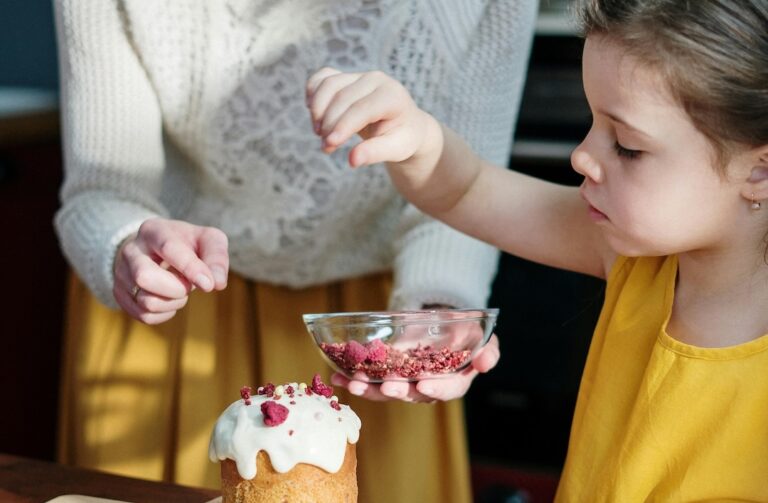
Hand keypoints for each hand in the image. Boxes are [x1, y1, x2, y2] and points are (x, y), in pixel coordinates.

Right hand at [113, 217, 228, 323]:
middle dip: (176, 289)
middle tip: (189, 285)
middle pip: (145, 277)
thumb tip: (217, 283)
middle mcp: (131, 250)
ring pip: (146, 301)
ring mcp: (121, 273)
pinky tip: (170, 300)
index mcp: (154, 231)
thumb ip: (216, 258)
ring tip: (180, 290)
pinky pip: (143, 315)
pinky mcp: (120, 293)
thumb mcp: (208, 240)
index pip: (168, 248)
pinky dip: (164, 314)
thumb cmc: (189, 244)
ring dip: (173, 303)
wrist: (158, 249)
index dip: (190, 268)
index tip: (209, 285)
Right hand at [305, 67, 441, 172]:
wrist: (404, 124)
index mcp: (392, 96)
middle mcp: (376, 79)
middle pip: (342, 97)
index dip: (343, 125)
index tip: (330, 144)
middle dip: (329, 123)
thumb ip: (375, 153)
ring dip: (318, 110)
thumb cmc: (401, 138)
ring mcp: (360, 75)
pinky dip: (313, 92)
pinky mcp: (347, 77)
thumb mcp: (396, 149)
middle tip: (326, 147)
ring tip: (319, 134)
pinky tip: (313, 112)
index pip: (362, 108)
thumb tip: (352, 160)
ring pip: (329, 85)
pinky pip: (323, 78)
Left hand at [330, 334, 499, 402]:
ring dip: (369, 388)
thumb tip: (485, 362)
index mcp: (453, 382)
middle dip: (396, 391)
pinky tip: (338, 377)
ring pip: (387, 391)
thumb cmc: (465, 332)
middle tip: (385, 385)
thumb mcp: (481, 336)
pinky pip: (372, 381)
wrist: (442, 323)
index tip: (423, 384)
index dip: (436, 389)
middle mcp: (427, 387)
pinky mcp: (388, 375)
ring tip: (352, 383)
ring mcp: (405, 382)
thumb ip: (488, 350)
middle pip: (411, 394)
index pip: (447, 390)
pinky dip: (354, 380)